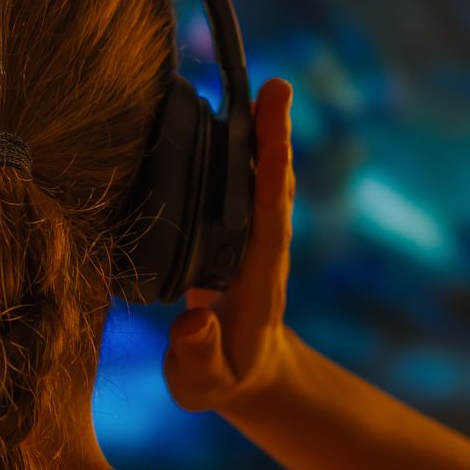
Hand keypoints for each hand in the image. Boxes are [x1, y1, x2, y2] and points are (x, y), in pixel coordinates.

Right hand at [162, 77, 295, 414]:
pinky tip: (230, 114)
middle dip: (274, 139)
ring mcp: (250, 238)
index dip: (271, 179)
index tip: (273, 138)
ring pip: (261, 179)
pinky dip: (241, 147)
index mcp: (259, 281)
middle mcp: (261, 250)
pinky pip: (241, 184)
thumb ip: (198, 355)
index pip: (269, 222)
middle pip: (273, 187)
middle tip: (275, 89)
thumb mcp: (204, 382)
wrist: (243, 372)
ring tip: (261, 87)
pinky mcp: (234, 232)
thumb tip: (194, 320)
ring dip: (263, 134)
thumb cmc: (221, 378)